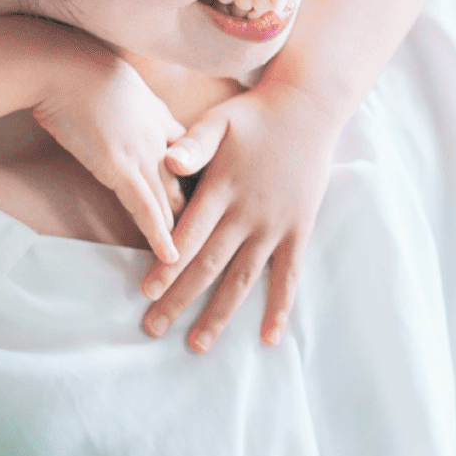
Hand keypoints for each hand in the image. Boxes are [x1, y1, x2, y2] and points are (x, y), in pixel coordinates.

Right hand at [28, 49, 186, 268]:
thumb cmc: (79, 68)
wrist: (62, 66)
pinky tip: (171, 258)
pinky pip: (147, 209)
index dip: (196, 180)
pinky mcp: (120, 169)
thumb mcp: (119, 84)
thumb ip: (131, 105)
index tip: (208, 200)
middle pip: (188, 183)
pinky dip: (160, 235)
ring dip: (183, 232)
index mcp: (160, 116)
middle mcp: (160, 138)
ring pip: (172, 201)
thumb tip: (124, 114)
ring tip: (196, 260)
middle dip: (199, 213)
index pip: (189, 156)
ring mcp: (143, 154)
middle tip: (213, 240)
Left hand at [138, 79, 348, 351]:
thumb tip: (167, 161)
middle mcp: (249, 213)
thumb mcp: (220, 121)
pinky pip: (289, 276)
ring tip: (198, 345)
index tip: (146, 292)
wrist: (309, 110)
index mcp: (224, 188)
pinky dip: (280, 307)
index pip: (190, 234)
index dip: (168, 264)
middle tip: (153, 327)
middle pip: (209, 265)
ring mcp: (275, 226)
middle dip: (179, 299)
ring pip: (243, 279)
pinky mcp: (297, 231)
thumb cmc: (255, 116)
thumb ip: (194, 143)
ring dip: (220, 314)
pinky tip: (268, 338)